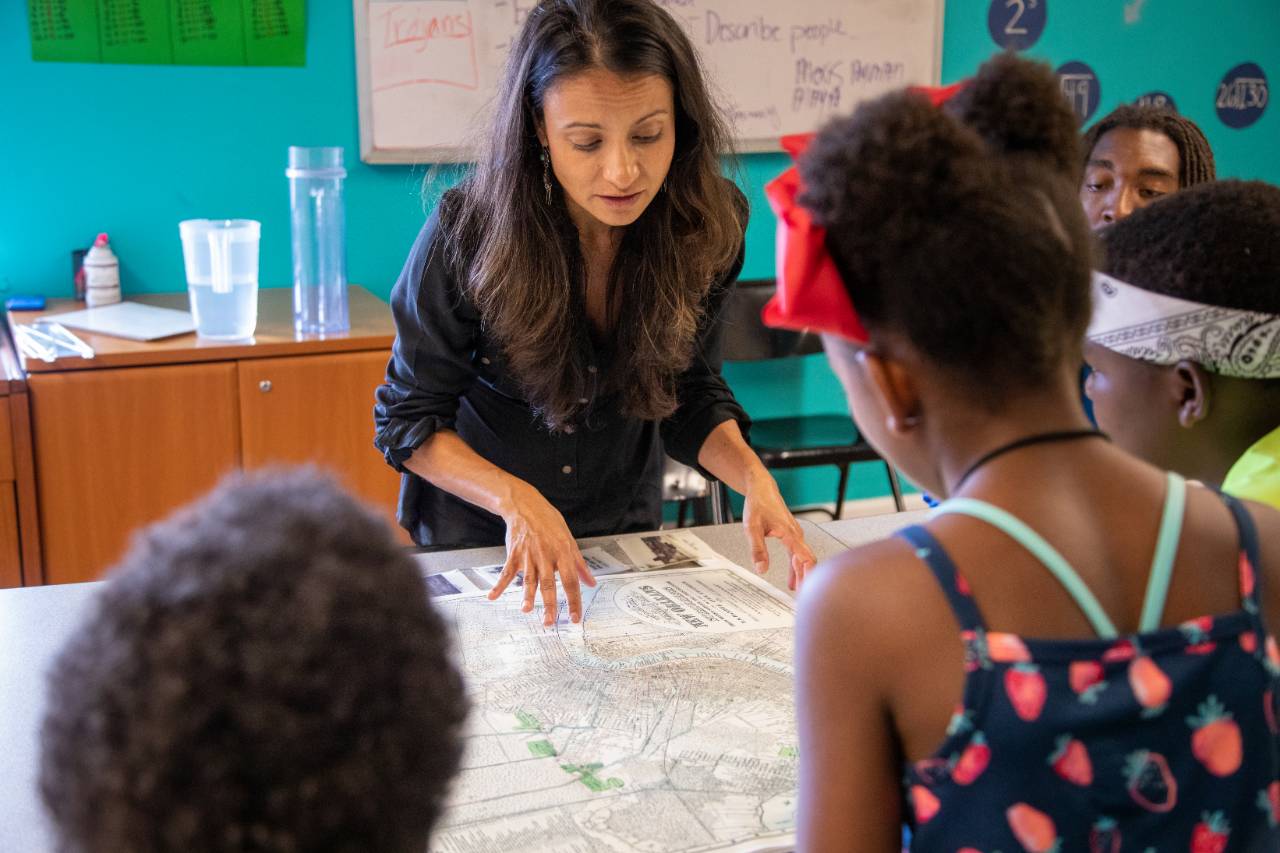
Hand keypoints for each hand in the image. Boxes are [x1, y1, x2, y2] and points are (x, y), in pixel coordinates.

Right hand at [489, 483, 595, 624]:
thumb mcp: (569, 540)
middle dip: (549, 604)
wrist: (526, 506)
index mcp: (563, 552)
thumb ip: (580, 564)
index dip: (574, 600)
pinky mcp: (514, 554)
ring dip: (526, 596)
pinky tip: (493, 597)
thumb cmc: (550, 523)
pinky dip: (499, 585)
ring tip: (526, 610)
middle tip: (549, 622)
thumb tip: (591, 583)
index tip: (575, 618)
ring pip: (529, 579)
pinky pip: (506, 572)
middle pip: (549, 583)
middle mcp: (546, 555)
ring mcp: (529, 555)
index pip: (571, 580)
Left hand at [742, 470, 816, 590]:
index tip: (807, 589)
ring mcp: (795, 534)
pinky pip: (797, 554)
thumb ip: (757, 549)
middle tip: (801, 597)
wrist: (761, 488)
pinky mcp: (791, 534)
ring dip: (801, 574)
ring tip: (796, 590)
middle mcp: (796, 534)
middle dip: (805, 579)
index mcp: (790, 533)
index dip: (808, 574)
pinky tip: (792, 577)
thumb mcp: (752, 528)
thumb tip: (762, 569)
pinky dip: (796, 566)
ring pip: (802, 558)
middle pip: (806, 561)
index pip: (806, 557)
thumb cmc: (758, 504)